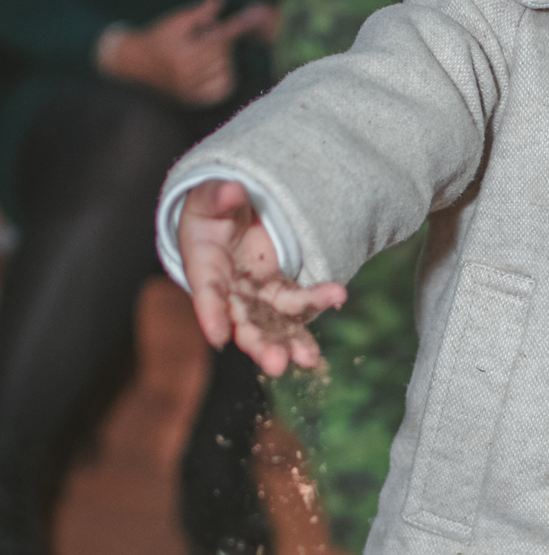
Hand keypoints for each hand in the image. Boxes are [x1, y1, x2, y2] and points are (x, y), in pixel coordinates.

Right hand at [99, 0, 276, 105]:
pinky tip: (212, 68)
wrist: (135, 64)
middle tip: (204, 37)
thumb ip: (200, 12)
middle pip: (224, 54)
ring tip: (203, 52)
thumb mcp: (175, 21)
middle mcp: (187, 74)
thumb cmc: (157, 38)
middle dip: (220, 41)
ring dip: (222, 58)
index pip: (218, 37)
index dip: (239, 25)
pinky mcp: (193, 100)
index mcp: (182, 53)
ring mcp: (191, 90)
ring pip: (225, 70)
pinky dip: (224, 77)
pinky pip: (222, 89)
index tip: (258, 14)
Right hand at [178, 179, 345, 375]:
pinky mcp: (281, 291)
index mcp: (205, 270)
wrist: (231, 217)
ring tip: (310, 359)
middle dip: (260, 345)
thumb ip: (218, 197)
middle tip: (276, 364)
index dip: (211, 315)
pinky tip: (337, 301)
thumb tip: (234, 191)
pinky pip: (298, 304)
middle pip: (244, 324)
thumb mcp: (207, 199)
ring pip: (275, 323)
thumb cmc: (210, 209)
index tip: (219, 337)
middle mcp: (231, 293)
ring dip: (292, 342)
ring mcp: (258, 296)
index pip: (207, 295)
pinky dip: (316, 305)